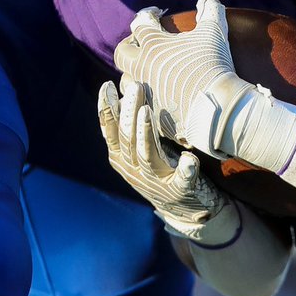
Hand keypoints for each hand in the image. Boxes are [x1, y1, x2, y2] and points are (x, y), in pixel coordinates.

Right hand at [98, 76, 240, 244]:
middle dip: (129, 111)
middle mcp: (133, 170)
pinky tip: (189, 159)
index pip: (110, 132)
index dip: (107, 109)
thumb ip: (131, 125)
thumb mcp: (139, 149)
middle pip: (127, 138)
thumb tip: (125, 86)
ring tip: (147, 112)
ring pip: (146, 156)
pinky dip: (185, 170)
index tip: (108, 85)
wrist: (184, 210)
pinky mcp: (179, 190)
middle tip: (135, 86)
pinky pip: (181, 180)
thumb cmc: (161, 168)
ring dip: (145, 134)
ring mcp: (155, 181)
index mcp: (122, 158)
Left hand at [113, 0, 244, 154]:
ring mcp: (143, 94)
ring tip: (146, 73)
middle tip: (142, 44)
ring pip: (125, 82)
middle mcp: (141, 68)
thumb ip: (210, 9)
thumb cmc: (213, 64)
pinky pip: (138, 106)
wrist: (217, 108)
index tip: (157, 14)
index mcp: (153, 45)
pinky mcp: (150, 116)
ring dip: (134, 74)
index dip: (148, 15)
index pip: (140, 23)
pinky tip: (156, 97)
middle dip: (129, 44)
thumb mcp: (214, 31)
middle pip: (122, 53)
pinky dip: (144, 99)